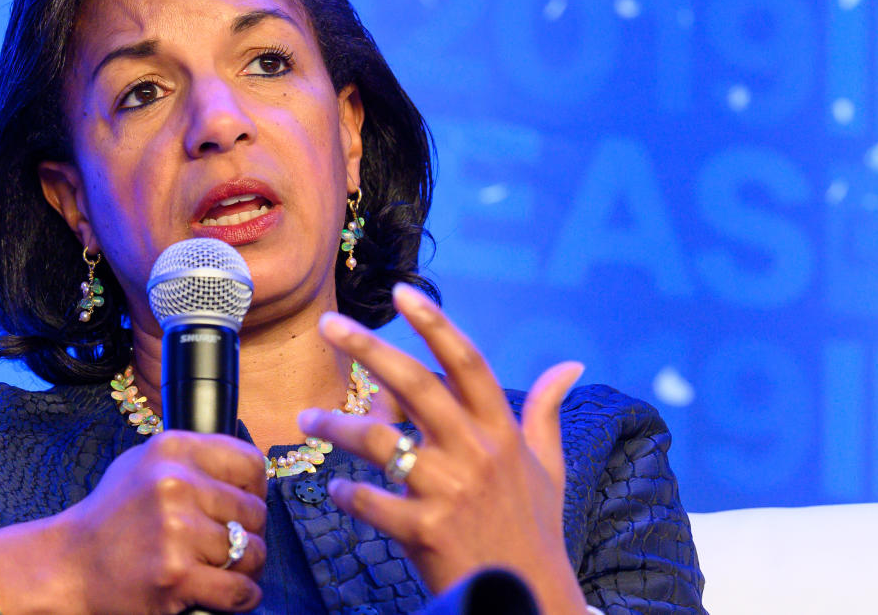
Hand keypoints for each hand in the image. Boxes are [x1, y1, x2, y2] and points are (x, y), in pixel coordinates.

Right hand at [45, 430, 268, 613]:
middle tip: (225, 544)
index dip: (255, 490)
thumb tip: (251, 475)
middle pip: (255, 512)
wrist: (68, 565)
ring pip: (253, 552)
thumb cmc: (113, 517)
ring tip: (221, 568)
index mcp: (173, 449)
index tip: (242, 506)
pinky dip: (242, 596)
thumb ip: (194, 461)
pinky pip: (240, 589)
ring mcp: (176, 531)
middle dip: (249, 533)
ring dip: (246, 567)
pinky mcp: (176, 576)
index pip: (250, 464)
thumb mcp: (145, 464)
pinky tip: (228, 593)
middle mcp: (176, 484)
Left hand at [298, 283, 588, 614]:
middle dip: (369, 348)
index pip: (468, 362)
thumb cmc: (535, 529)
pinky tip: (335, 488)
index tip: (402, 292)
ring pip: (380, 441)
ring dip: (337, 425)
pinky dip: (347, 493)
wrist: (529, 598)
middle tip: (328, 324)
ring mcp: (449, 491)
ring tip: (306, 417)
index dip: (435, 324)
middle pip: (416, 385)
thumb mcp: (549, 466)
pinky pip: (372, 502)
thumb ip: (547, 412)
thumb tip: (571, 366)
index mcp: (501, 431)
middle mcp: (475, 452)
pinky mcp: (426, 531)